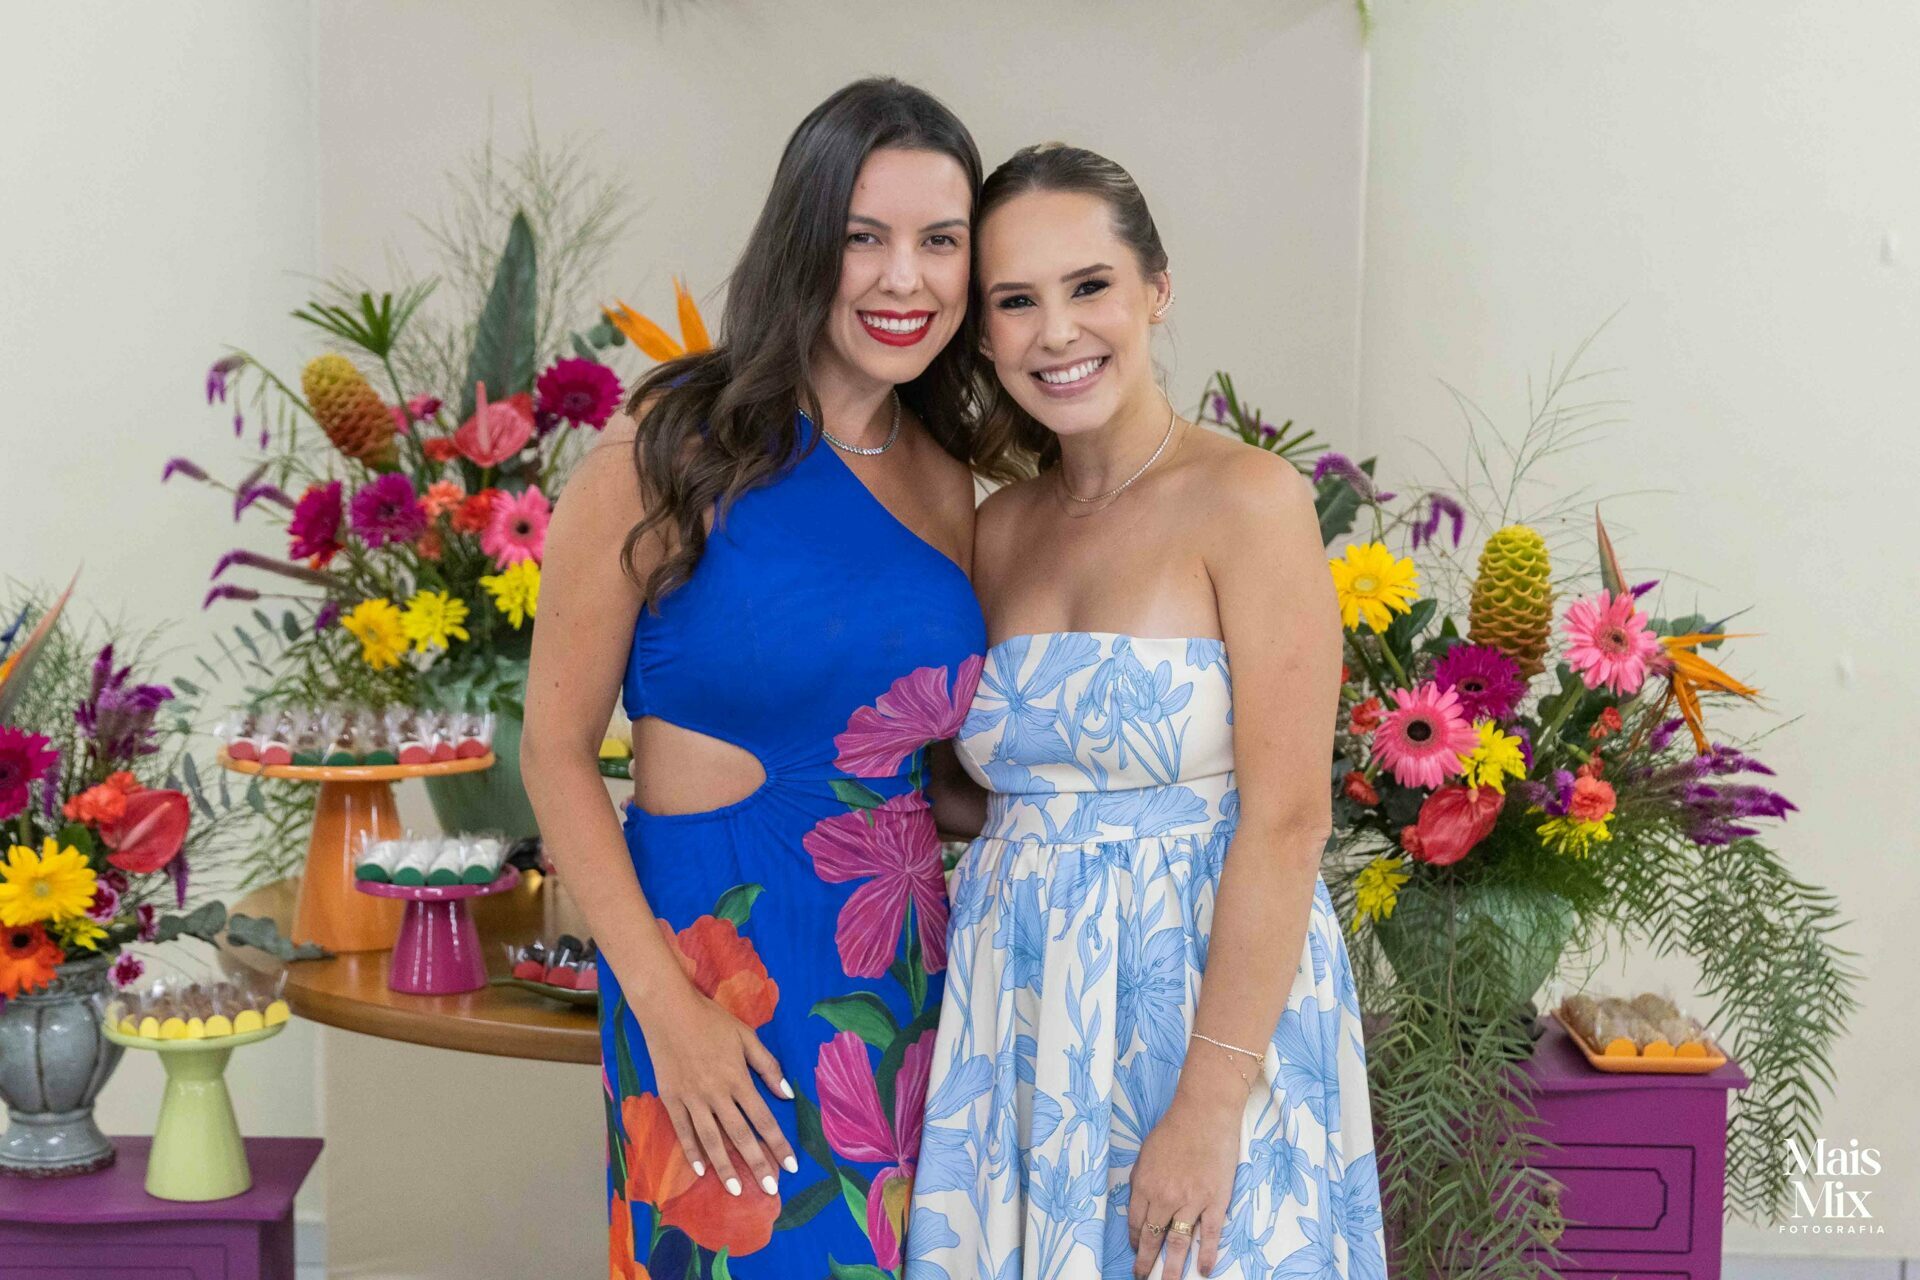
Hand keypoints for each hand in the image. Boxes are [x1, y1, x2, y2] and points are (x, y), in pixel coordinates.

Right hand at [638, 983, 797, 1198]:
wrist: (668, 1010)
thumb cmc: (711, 1021)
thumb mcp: (746, 1037)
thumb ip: (768, 1066)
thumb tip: (787, 1094)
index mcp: (738, 1079)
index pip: (763, 1119)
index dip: (778, 1144)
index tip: (790, 1166)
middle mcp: (716, 1094)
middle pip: (740, 1136)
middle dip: (757, 1164)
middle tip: (770, 1189)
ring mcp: (692, 1098)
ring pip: (711, 1139)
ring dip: (725, 1167)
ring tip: (735, 1190)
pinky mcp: (671, 1098)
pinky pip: (683, 1130)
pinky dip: (692, 1152)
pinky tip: (701, 1170)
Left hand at [1126, 1056, 1244, 1276]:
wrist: (1204, 1113)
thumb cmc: (1174, 1128)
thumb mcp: (1146, 1153)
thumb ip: (1142, 1180)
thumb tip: (1140, 1202)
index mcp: (1144, 1185)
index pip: (1136, 1223)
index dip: (1135, 1240)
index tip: (1137, 1250)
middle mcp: (1165, 1198)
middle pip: (1153, 1238)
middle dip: (1146, 1261)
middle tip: (1142, 1277)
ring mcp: (1191, 1201)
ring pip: (1179, 1242)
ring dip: (1173, 1267)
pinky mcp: (1215, 1201)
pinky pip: (1209, 1234)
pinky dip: (1206, 1254)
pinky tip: (1203, 1268)